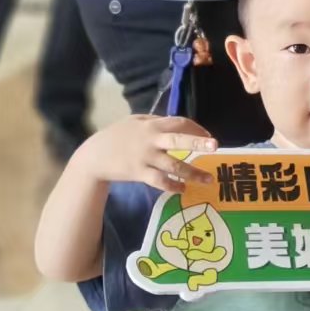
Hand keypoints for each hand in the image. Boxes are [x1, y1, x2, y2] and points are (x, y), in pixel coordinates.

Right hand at [78, 115, 216, 193]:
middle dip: (198, 142)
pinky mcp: (139, 173)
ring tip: (208, 179)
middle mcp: (151, 140)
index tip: (208, 135)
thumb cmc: (115, 136)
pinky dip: (172, 186)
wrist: (93, 157)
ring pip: (173, 165)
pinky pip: (160, 181)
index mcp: (151, 125)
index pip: (179, 122)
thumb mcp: (134, 121)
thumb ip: (155, 121)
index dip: (196, 127)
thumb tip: (176, 123)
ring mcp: (145, 158)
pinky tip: (183, 189)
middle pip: (178, 139)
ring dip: (192, 173)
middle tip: (215, 146)